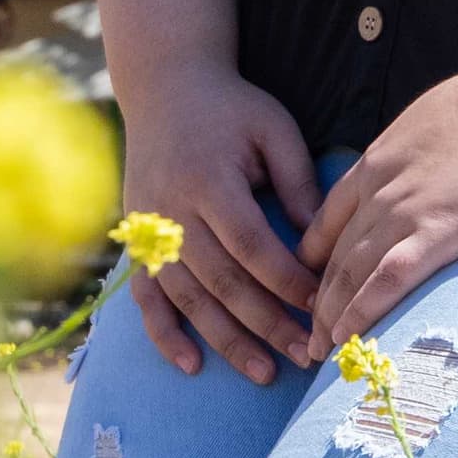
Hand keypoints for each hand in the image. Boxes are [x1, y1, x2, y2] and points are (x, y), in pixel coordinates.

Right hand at [115, 66, 327, 383]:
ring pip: (187, 297)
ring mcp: (149, 228)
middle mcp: (172, 208)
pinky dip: (165, 333)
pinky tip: (191, 365)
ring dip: (224, 340)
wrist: (163, 86)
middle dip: (265, 322)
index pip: (250, 243)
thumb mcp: (273, 129)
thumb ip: (297, 182)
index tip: (320, 306)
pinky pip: (146, 296)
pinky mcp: (136, 239)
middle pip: (221, 279)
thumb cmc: (231, 108)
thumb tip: (321, 245)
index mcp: (209, 178)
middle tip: (305, 355)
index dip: (284, 280)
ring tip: (264, 372)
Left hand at [296, 34, 457, 363]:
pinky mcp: (439, 231)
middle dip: (315, 299)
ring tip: (318, 354)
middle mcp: (380, 187)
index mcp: (380, 158)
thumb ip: (417, 153)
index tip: (312, 288)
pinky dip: (361, 313)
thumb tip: (427, 171)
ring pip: (350, 273)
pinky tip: (347, 340)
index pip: (328, 219)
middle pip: (333, 254)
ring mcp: (406, 210)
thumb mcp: (436, 119)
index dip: (315, 259)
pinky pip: (386, 281)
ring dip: (329, 318)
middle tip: (306, 336)